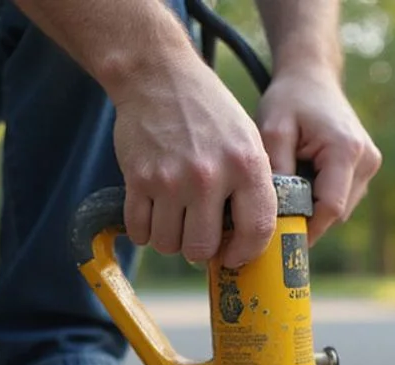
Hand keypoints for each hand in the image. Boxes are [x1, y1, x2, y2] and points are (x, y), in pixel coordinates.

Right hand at [112, 54, 276, 265]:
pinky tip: (152, 214)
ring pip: (168, 245)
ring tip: (174, 220)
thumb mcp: (247, 140)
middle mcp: (210, 176)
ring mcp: (171, 179)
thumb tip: (248, 239)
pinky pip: (139, 230)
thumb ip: (252, 185)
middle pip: (203, 248)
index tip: (234, 257)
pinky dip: (144, 231)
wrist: (159, 76)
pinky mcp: (138, 179)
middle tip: (198, 237)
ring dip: (170, 241)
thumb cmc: (208, 110)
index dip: (245, 253)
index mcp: (246, 165)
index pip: (256, 231)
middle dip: (200, 251)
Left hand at [257, 70, 381, 240]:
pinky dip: (321, 197)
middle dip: (307, 219)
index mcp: (346, 150)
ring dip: (314, 208)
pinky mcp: (367, 166)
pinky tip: (301, 183)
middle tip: (274, 219)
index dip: (305, 228)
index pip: (330, 208)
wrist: (312, 77)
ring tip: (287, 192)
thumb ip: (276, 172)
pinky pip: (343, 196)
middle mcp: (366, 160)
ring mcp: (370, 164)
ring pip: (341, 208)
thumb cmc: (290, 100)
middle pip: (337, 212)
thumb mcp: (274, 130)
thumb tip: (274, 215)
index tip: (277, 239)